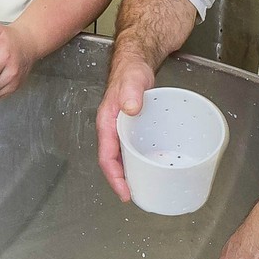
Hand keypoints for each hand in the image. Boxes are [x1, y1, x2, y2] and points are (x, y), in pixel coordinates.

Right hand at [95, 48, 155, 201]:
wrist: (136, 62)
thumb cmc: (132, 71)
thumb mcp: (132, 79)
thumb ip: (131, 92)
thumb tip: (131, 109)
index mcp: (107, 124)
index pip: (106, 157)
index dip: (115, 177)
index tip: (125, 193)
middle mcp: (112, 130)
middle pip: (113, 162)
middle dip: (122, 181)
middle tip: (136, 196)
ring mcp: (122, 130)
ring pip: (122, 157)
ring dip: (130, 173)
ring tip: (144, 187)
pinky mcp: (132, 128)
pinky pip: (132, 149)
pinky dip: (139, 161)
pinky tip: (151, 166)